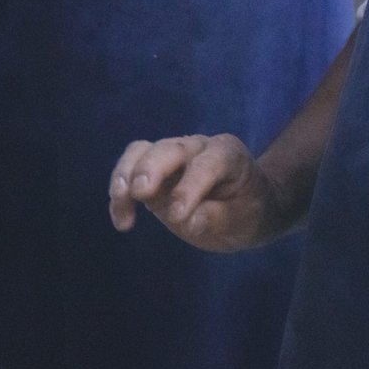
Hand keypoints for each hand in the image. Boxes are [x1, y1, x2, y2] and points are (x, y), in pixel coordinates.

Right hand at [108, 134, 290, 251]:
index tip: (178, 218)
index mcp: (228, 154)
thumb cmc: (248, 212)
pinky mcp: (152, 171)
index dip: (190, 188)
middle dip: (150, 168)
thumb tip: (184, 220)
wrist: (243, 207)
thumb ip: (217, 217)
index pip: (207, 165)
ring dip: (125, 175)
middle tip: (139, 193)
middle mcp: (197, 147)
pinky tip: (122, 221)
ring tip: (120, 201)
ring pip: (140, 152)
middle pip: (168, 149)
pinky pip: (128, 172)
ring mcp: (171, 156)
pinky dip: (120, 194)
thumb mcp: (246, 221)